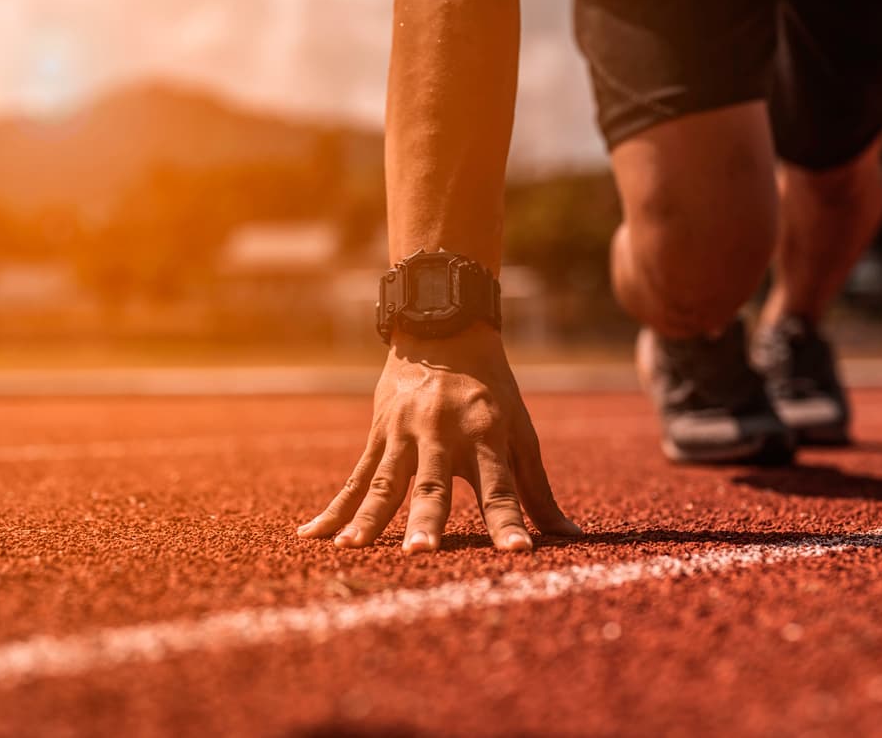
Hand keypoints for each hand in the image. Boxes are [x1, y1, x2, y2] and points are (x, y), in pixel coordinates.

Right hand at [297, 325, 579, 552]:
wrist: (442, 328)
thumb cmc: (490, 389)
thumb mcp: (519, 432)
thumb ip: (537, 489)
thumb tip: (569, 539)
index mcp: (486, 435)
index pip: (501, 488)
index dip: (509, 521)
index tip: (519, 554)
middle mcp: (443, 434)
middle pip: (434, 485)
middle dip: (426, 518)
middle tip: (419, 552)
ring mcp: (405, 433)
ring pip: (385, 481)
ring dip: (369, 517)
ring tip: (351, 548)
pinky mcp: (378, 434)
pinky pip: (355, 477)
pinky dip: (335, 509)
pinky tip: (312, 535)